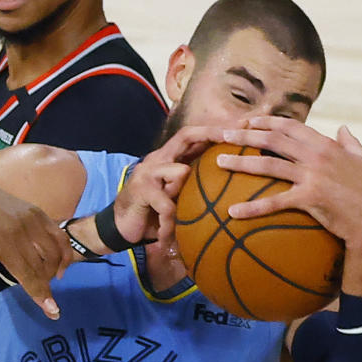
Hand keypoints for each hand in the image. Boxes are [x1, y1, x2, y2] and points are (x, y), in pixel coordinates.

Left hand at [0, 167, 69, 318]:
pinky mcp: (40, 213)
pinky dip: (64, 252)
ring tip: (48, 280)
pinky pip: (59, 235)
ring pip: (55, 251)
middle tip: (49, 303)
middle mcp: (22, 230)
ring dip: (56, 270)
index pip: (26, 272)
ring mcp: (33, 220)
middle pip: (43, 264)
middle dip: (49, 287)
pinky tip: (60, 264)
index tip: (52, 310)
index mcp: (3, 242)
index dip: (39, 293)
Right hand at [112, 126, 224, 250]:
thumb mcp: (176, 195)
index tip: (241, 124)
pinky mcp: (141, 190)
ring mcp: (148, 173)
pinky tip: (167, 237)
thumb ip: (192, 183)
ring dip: (185, 196)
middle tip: (232, 137)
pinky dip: (170, 223)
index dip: (215, 129)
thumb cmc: (153, 211)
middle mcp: (157, 159)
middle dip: (211, 134)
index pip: (192, 135)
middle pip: (185, 136)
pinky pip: (167, 204)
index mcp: (167, 159)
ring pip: (181, 172)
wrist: (119, 227)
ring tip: (179, 219)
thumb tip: (227, 180)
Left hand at [220, 117, 361, 292]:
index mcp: (326, 145)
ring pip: (268, 164)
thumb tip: (344, 128)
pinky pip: (274, 202)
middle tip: (221, 135)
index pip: (291, 126)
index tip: (248, 120)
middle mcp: (316, 156)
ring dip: (240, 162)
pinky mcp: (309, 198)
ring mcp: (312, 176)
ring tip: (218, 162)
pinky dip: (252, 207)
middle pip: (272, 139)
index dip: (267, 121)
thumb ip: (352, 142)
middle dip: (244, 135)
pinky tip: (232, 212)